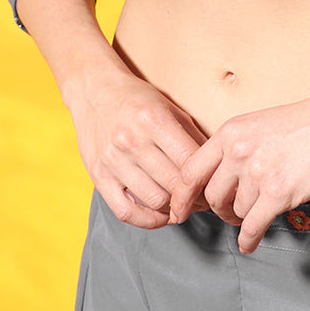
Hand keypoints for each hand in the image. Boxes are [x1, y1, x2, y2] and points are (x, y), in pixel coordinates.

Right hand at [66, 66, 206, 228]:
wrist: (94, 90)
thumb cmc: (138, 98)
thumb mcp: (169, 107)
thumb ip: (191, 135)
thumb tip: (215, 164)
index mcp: (154, 119)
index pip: (189, 162)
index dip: (206, 179)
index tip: (212, 184)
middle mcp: (132, 140)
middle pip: (174, 184)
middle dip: (194, 197)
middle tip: (202, 199)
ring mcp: (113, 160)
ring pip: (154, 200)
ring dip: (174, 209)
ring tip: (184, 205)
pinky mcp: (98, 175)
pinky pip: (125, 211)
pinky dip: (147, 220)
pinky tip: (161, 215)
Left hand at [170, 93, 309, 253]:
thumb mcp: (262, 124)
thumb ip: (238, 148)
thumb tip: (223, 179)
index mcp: (231, 131)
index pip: (190, 171)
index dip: (180, 197)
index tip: (178, 211)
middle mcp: (239, 151)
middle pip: (211, 196)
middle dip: (219, 210)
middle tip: (231, 214)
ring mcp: (258, 172)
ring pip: (236, 211)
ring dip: (243, 219)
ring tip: (256, 216)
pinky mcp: (279, 192)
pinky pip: (253, 226)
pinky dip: (249, 239)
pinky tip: (252, 242)